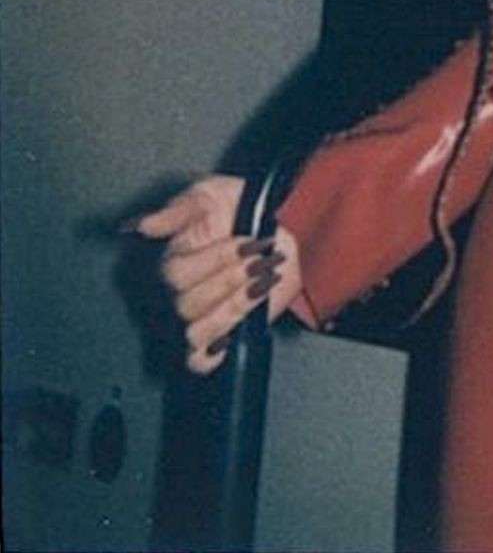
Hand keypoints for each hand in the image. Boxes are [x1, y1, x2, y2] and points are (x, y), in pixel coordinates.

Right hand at [131, 175, 301, 373]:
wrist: (285, 226)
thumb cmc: (243, 207)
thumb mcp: (210, 194)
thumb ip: (178, 209)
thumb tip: (145, 225)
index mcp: (172, 262)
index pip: (175, 275)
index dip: (216, 260)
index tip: (246, 242)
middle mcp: (178, 294)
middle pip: (187, 304)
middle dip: (232, 278)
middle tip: (259, 258)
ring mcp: (197, 319)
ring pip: (197, 331)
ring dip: (236, 305)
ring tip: (262, 279)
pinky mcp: (218, 340)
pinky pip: (200, 361)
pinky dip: (216, 349)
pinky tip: (240, 322)